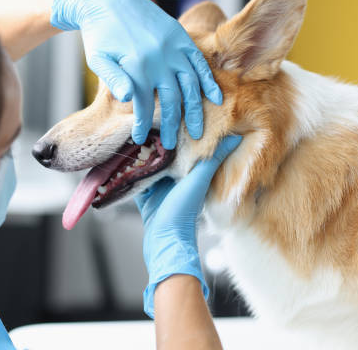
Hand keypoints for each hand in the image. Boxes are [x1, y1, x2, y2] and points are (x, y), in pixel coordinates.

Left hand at [50, 0, 222, 148]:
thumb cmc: (98, 34)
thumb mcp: (98, 58)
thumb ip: (113, 79)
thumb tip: (127, 99)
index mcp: (136, 65)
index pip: (143, 105)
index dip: (142, 124)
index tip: (140, 139)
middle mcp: (158, 57)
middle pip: (171, 100)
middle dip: (172, 125)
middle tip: (173, 146)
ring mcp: (173, 46)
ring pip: (190, 84)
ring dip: (195, 110)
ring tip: (197, 131)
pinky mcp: (181, 37)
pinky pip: (199, 62)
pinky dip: (209, 81)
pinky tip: (216, 99)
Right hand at [135, 135, 241, 317]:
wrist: (163, 241)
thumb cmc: (183, 212)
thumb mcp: (198, 181)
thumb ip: (213, 159)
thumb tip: (236, 136)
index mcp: (190, 173)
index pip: (184, 147)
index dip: (179, 132)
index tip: (171, 115)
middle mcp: (175, 179)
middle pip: (164, 154)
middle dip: (156, 141)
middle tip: (146, 122)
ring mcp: (157, 188)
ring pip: (148, 164)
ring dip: (141, 154)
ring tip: (132, 135)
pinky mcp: (143, 196)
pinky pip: (134, 179)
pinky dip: (129, 170)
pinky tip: (122, 158)